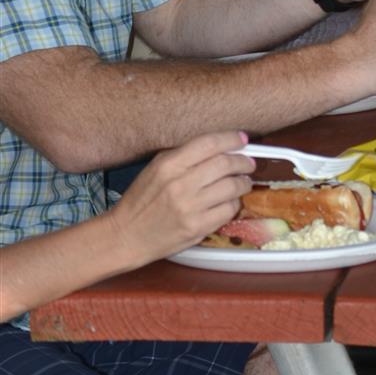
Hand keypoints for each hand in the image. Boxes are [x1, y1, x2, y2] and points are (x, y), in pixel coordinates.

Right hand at [107, 131, 253, 261]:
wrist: (127, 235)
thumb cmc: (141, 200)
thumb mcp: (156, 168)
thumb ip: (184, 156)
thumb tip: (219, 146)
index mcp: (169, 165)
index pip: (209, 143)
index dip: (231, 139)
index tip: (242, 139)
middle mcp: (181, 184)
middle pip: (226, 165)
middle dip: (244, 162)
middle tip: (248, 164)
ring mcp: (191, 207)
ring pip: (232, 187)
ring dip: (243, 183)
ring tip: (243, 182)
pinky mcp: (198, 227)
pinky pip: (228, 210)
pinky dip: (234, 204)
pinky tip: (230, 202)